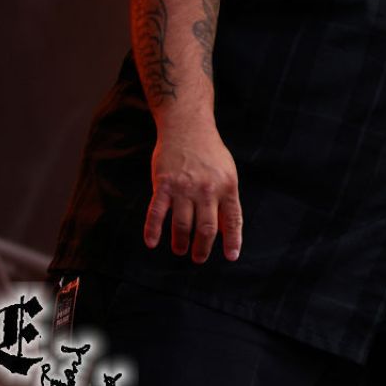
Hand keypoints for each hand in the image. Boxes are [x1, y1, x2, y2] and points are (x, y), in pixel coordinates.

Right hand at [143, 121, 243, 262]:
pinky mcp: (163, 184)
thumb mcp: (227, 173)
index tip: (231, 257)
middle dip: (203, 248)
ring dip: (181, 242)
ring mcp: (184, 187)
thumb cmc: (209, 153)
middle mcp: (207, 189)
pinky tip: (152, 242)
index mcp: (227, 186)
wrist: (187, 127)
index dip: (232, 240)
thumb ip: (226, 199)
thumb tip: (227, 229)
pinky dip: (153, 230)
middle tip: (199, 258)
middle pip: (207, 228)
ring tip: (180, 250)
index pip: (233, 220)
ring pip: (183, 224)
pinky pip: (157, 213)